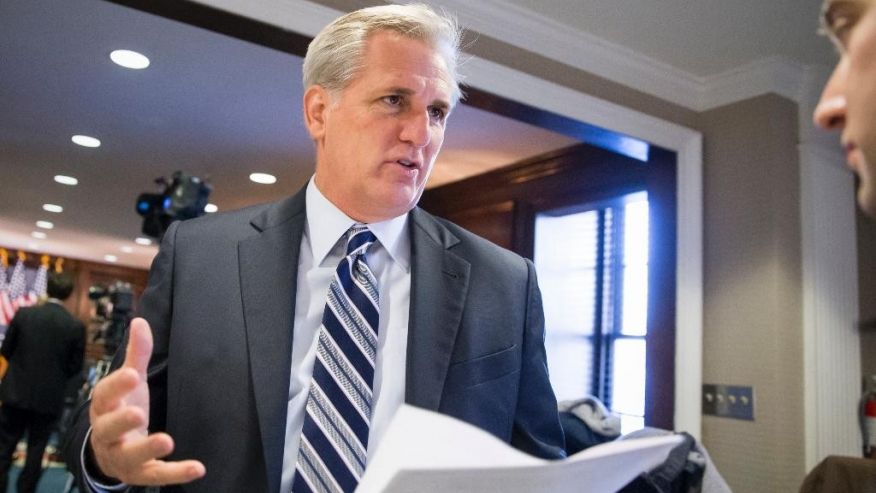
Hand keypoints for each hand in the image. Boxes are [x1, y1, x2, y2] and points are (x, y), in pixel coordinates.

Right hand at [88, 317, 205, 484]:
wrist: (108, 451)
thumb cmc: (121, 408)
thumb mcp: (128, 383)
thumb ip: (136, 355)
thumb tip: (140, 321)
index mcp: (104, 407)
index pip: (105, 395)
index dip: (117, 385)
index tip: (132, 375)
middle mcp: (108, 433)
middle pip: (109, 428)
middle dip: (122, 421)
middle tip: (138, 413)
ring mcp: (122, 456)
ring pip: (129, 456)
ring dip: (147, 449)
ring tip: (167, 441)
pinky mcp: (140, 473)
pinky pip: (156, 475)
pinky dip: (176, 474)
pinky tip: (198, 468)